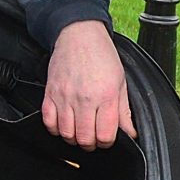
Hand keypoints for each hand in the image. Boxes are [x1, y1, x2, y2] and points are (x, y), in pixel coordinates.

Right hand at [41, 21, 136, 148]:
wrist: (79, 34)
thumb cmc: (101, 55)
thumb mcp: (120, 82)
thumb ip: (123, 111)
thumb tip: (130, 133)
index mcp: (106, 96)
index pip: (105, 135)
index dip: (107, 142)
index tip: (106, 138)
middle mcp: (85, 98)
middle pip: (84, 138)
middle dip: (90, 144)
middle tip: (93, 138)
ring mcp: (65, 97)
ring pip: (66, 134)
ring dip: (73, 138)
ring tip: (79, 132)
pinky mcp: (50, 93)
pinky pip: (48, 122)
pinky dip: (55, 129)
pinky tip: (63, 124)